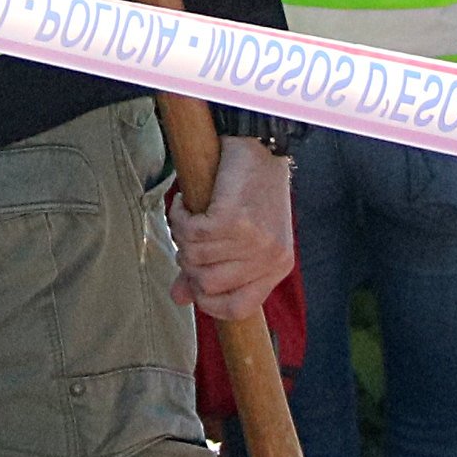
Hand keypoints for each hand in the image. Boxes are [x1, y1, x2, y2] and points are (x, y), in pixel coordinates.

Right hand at [169, 134, 296, 321]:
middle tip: (189, 236)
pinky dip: (180, 216)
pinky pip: (191, 233)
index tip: (194, 284)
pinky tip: (186, 203)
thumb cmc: (251, 191)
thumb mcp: (241, 237)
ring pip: (195, 256)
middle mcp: (269, 258)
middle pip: (208, 284)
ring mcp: (253, 240)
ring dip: (183, 234)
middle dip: (188, 261)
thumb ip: (211, 269)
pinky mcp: (233, 219)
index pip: (238, 309)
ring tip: (190, 214)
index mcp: (277, 268)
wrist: (259, 147)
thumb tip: (179, 298)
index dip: (209, 303)